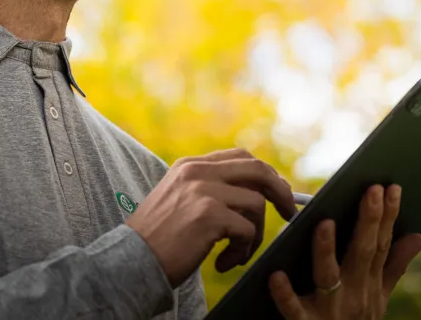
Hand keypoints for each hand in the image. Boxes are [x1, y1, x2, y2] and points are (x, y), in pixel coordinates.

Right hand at [126, 148, 296, 287]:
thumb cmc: (157, 239)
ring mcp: (203, 191)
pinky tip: (223, 264)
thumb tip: (254, 193)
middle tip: (289, 214)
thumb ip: (208, 189)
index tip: (277, 193)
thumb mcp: (179, 200)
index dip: (265, 175)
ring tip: (236, 254)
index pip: (241, 157)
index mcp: (191, 165)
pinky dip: (243, 251)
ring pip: (257, 204)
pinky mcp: (209, 215)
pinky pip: (247, 230)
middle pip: (258, 170)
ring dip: (255, 235)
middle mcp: (197, 171)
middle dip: (281, 191)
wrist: (131, 262)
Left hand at [269, 185, 420, 319]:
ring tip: (324, 222)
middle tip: (371, 190)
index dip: (389, 216)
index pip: (382, 244)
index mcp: (369, 283)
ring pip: (327, 276)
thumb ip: (395, 266)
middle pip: (362, 252)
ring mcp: (329, 309)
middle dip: (368, 221)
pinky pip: (293, 308)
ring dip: (326, 250)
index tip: (392, 187)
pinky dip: (284, 294)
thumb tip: (420, 236)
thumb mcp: (379, 297)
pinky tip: (275, 274)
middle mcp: (353, 293)